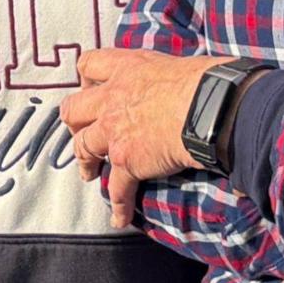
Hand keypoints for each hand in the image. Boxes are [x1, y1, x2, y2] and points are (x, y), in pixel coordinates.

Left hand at [59, 49, 224, 229]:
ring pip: (83, 147)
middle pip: (73, 109)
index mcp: (125, 68)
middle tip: (81, 132)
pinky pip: (117, 189)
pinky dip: (119, 206)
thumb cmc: (204, 81)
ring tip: (89, 173)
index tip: (90, 88)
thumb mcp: (175, 64)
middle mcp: (112, 98)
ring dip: (85, 162)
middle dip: (74, 123)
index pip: (89, 63)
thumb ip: (163, 73)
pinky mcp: (127, 161)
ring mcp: (114, 131)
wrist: (209, 108)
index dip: (85, 78)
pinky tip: (119, 218)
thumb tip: (184, 80)